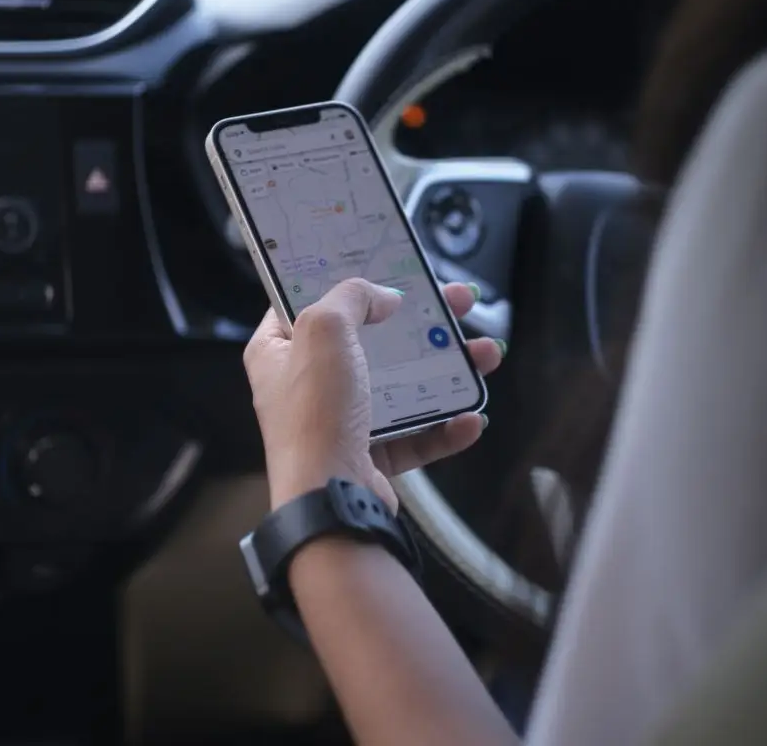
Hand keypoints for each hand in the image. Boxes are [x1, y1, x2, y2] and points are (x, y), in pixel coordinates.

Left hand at [244, 278, 504, 511]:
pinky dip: (445, 426)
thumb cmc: (316, 410)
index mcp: (278, 352)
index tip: (384, 267)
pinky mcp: (370, 456)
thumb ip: (351, 297)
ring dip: (448, 368)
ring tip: (488, 354)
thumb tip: (383, 296)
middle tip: (460, 301)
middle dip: (421, 320)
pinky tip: (472, 417)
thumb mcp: (323, 329)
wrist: (331, 499)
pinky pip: (414, 434)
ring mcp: (339, 422)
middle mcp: (305, 385)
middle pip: (371, 339)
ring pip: (401, 384)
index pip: (305, 303)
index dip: (344, 281)